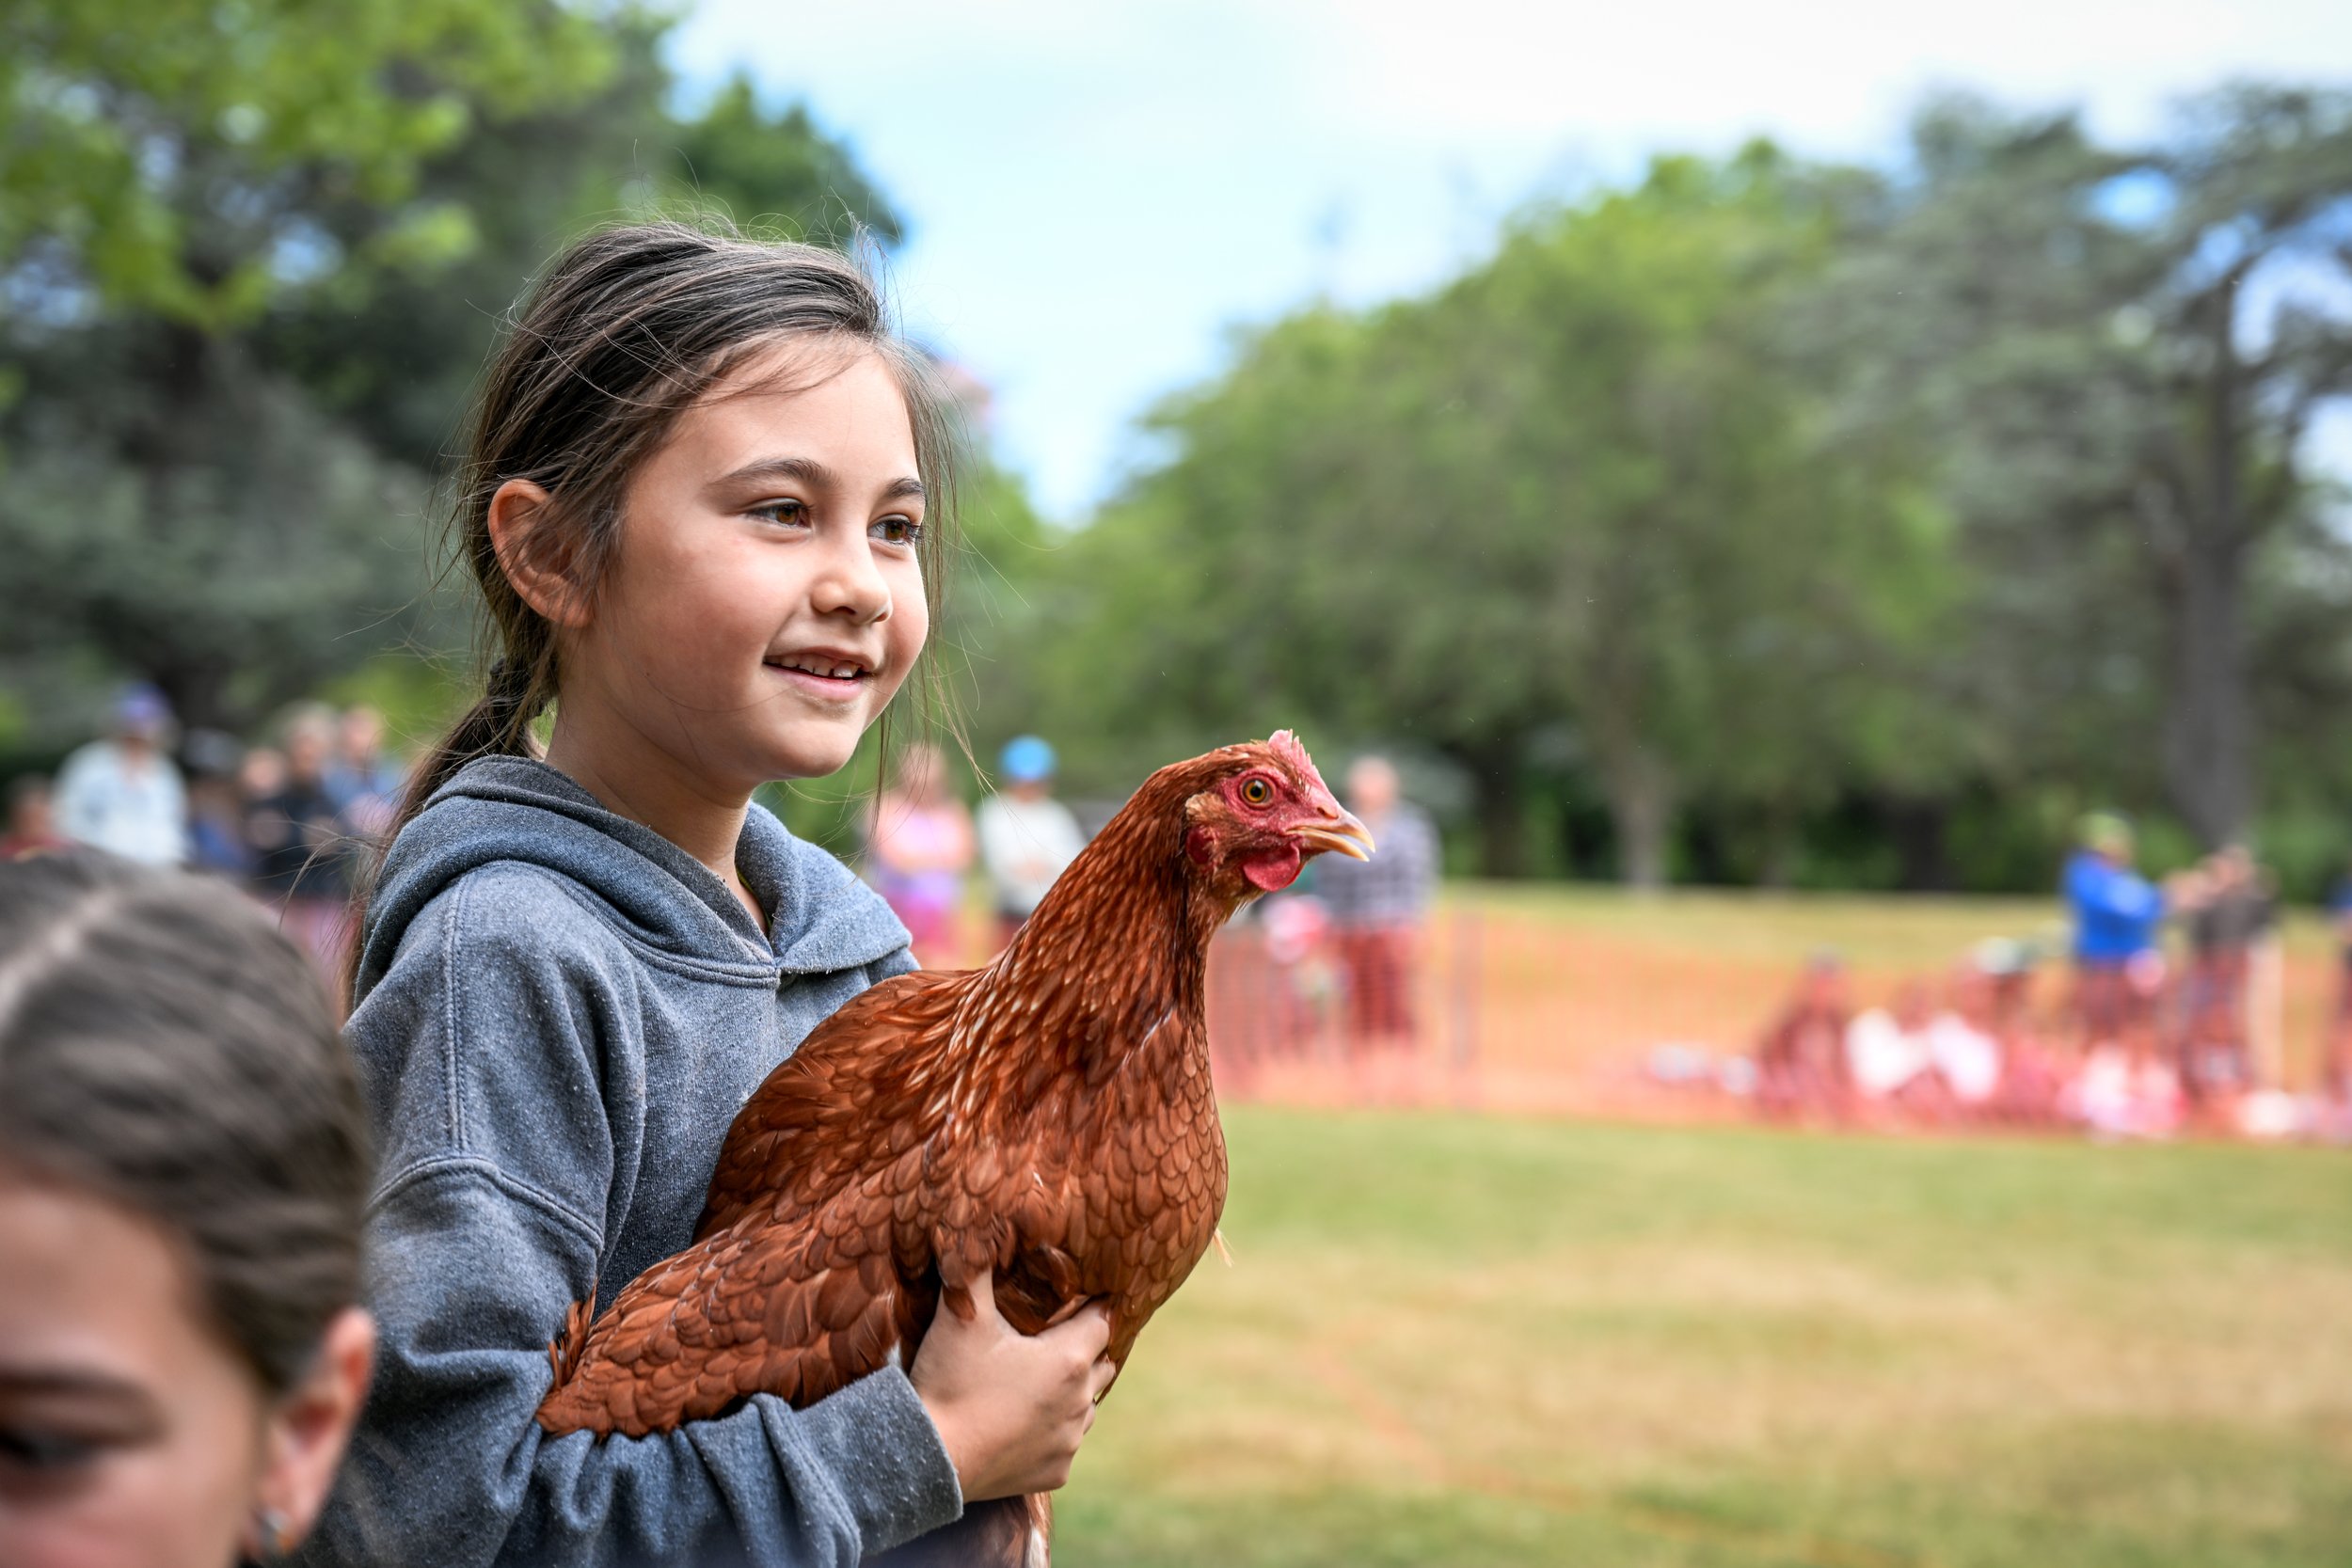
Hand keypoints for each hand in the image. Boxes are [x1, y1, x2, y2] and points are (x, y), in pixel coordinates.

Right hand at [909, 1268, 1114, 1500]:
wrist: (927, 1456)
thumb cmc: (950, 1382)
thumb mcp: (962, 1317)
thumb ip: (977, 1270)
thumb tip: (981, 1231)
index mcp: (1068, 1359)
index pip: (1102, 1320)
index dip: (1093, 1305)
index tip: (1084, 1295)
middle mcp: (1080, 1400)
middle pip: (1102, 1362)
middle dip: (1085, 1347)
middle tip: (1057, 1336)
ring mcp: (1070, 1440)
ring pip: (1087, 1405)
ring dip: (1072, 1390)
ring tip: (1041, 1379)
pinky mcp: (1056, 1471)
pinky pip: (1066, 1444)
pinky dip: (1053, 1430)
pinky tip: (1026, 1421)